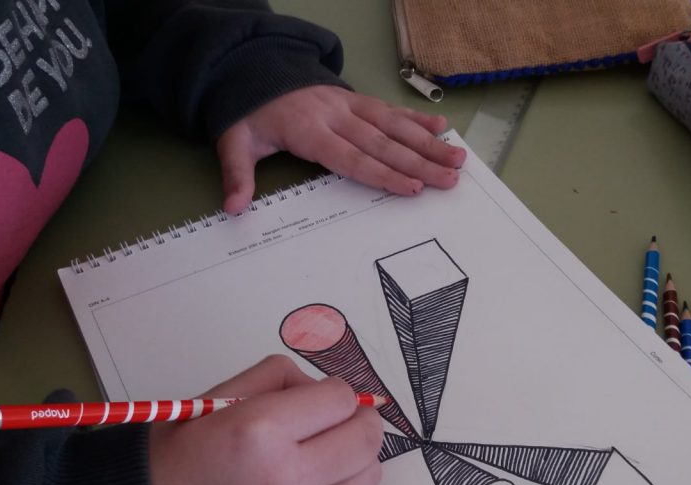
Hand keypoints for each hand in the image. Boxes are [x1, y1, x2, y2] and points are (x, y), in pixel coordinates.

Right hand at [148, 355, 382, 484]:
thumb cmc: (172, 464)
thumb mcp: (213, 401)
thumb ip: (274, 380)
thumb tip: (321, 387)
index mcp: (258, 431)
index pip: (340, 399)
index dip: (335, 394)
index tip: (324, 399)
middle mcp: (283, 478)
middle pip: (365, 437)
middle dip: (359, 421)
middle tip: (343, 421)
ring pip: (367, 476)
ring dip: (357, 459)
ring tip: (329, 454)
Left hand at [216, 85, 466, 212]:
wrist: (252, 71)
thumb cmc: (250, 115)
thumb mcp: (235, 142)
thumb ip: (237, 175)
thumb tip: (234, 207)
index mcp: (309, 130)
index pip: (352, 157)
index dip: (382, 173)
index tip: (412, 187)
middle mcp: (336, 116)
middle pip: (383, 143)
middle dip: (419, 162)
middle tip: (450, 178)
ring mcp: (349, 105)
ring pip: (394, 125)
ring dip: (428, 142)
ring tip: (457, 157)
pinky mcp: (356, 99)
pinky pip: (390, 109)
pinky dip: (416, 118)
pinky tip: (441, 126)